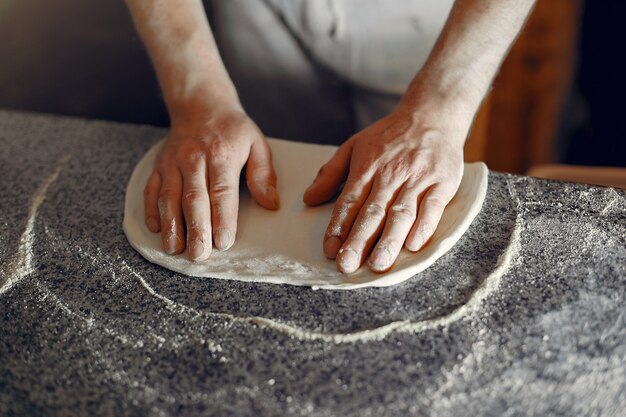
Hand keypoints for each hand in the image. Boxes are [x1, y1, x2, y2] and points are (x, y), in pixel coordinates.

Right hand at [144, 106, 278, 260]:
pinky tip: (156, 228)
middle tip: (199, 254)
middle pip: (194, 198)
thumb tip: (270, 203)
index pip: (222, 191)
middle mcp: (194, 159)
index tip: (224, 241)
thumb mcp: (256, 143)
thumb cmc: (232, 129)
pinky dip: (151, 209)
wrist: (200, 104)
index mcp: (221, 155)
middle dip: (196, 229)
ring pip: (169, 197)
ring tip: (174, 249)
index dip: (223, 218)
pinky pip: (151, 189)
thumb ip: (264, 174)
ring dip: (171, 225)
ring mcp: (173, 162)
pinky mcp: (159, 166)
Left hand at [303, 104, 464, 272]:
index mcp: (367, 167)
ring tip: (377, 264)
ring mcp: (418, 179)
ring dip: (389, 241)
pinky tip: (414, 245)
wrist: (432, 114)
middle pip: (373, 212)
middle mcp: (391, 175)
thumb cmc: (389, 135)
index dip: (339, 226)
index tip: (330, 250)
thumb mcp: (354, 146)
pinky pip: (432, 207)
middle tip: (347, 265)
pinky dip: (424, 226)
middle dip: (359, 241)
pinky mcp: (442, 183)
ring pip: (401, 214)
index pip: (350, 201)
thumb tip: (308, 199)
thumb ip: (331, 174)